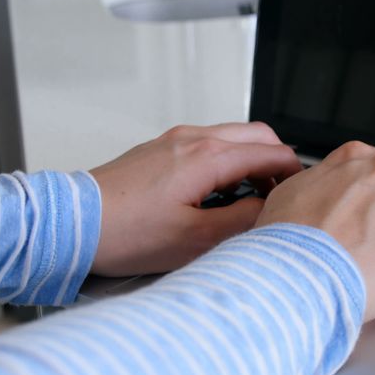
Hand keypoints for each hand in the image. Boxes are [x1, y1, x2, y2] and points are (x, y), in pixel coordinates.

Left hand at [89, 122, 302, 276]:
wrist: (73, 223)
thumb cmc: (125, 233)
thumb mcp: (195, 239)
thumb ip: (242, 221)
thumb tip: (269, 211)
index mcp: (207, 157)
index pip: (272, 153)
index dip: (295, 174)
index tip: (301, 196)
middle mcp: (192, 138)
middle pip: (256, 135)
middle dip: (276, 161)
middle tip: (279, 195)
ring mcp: (173, 140)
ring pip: (230, 137)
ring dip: (248, 160)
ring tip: (248, 199)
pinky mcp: (157, 149)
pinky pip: (205, 144)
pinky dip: (223, 161)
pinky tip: (215, 194)